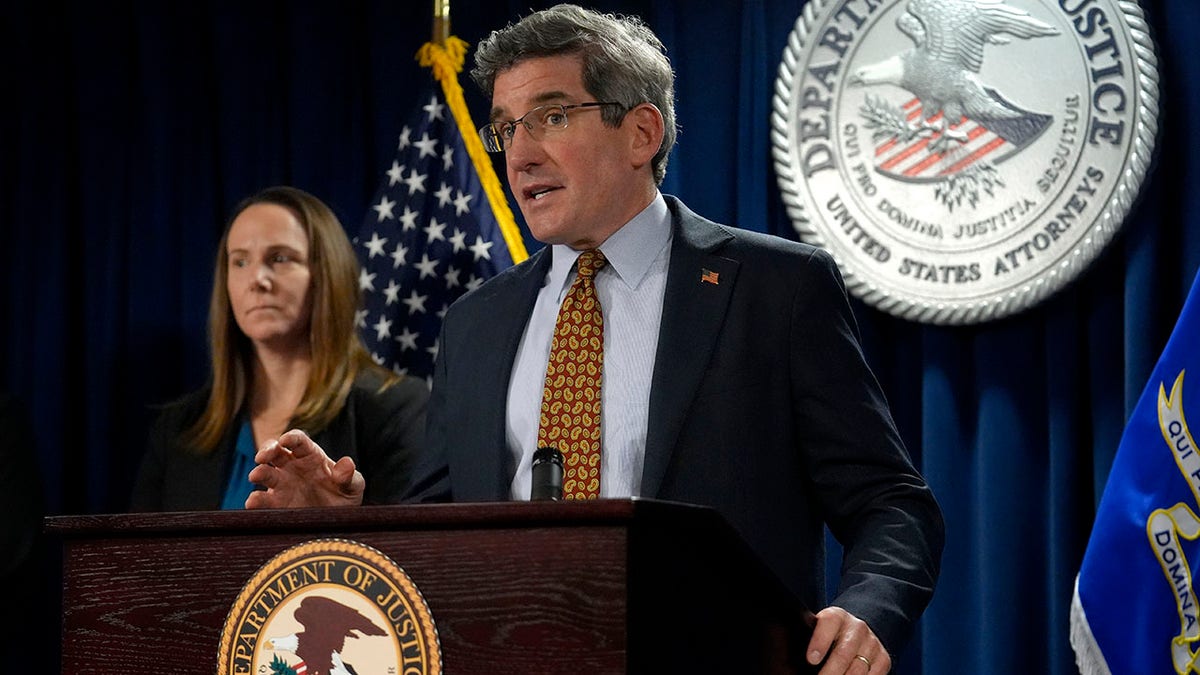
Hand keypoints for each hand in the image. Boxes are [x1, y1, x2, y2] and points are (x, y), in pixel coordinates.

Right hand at [245, 429, 364, 508]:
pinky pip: (261, 500)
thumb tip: (347, 463)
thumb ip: (350, 476)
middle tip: (262, 457)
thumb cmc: (344, 497)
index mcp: (310, 455)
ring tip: (255, 477)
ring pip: (264, 473)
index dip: (290, 438)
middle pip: (274, 451)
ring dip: (258, 473)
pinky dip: (254, 501)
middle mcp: (291, 466)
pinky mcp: (275, 504)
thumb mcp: (353, 487)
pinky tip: (252, 503)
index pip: (298, 440)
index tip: (285, 440)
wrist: (337, 521)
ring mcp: (281, 484)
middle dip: (266, 450)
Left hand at [806, 606, 890, 673]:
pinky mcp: (883, 658)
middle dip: (830, 672)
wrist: (857, 631)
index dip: (819, 642)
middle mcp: (857, 627)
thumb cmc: (830, 634)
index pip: (828, 624)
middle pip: (843, 654)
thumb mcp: (818, 629)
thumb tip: (793, 659)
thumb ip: (809, 638)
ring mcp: (872, 643)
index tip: (811, 659)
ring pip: (858, 669)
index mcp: (836, 616)